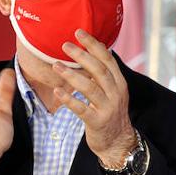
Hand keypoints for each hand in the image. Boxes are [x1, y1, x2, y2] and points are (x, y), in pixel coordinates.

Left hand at [52, 29, 134, 167]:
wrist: (118, 141)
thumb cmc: (110, 113)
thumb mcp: (112, 92)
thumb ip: (102, 75)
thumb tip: (87, 54)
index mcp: (119, 83)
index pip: (108, 59)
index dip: (93, 45)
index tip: (79, 33)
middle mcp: (116, 93)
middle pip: (99, 70)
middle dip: (82, 55)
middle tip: (65, 45)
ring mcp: (108, 108)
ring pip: (90, 88)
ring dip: (72, 75)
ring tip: (56, 66)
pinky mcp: (98, 122)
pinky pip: (82, 109)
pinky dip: (69, 100)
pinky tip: (57, 92)